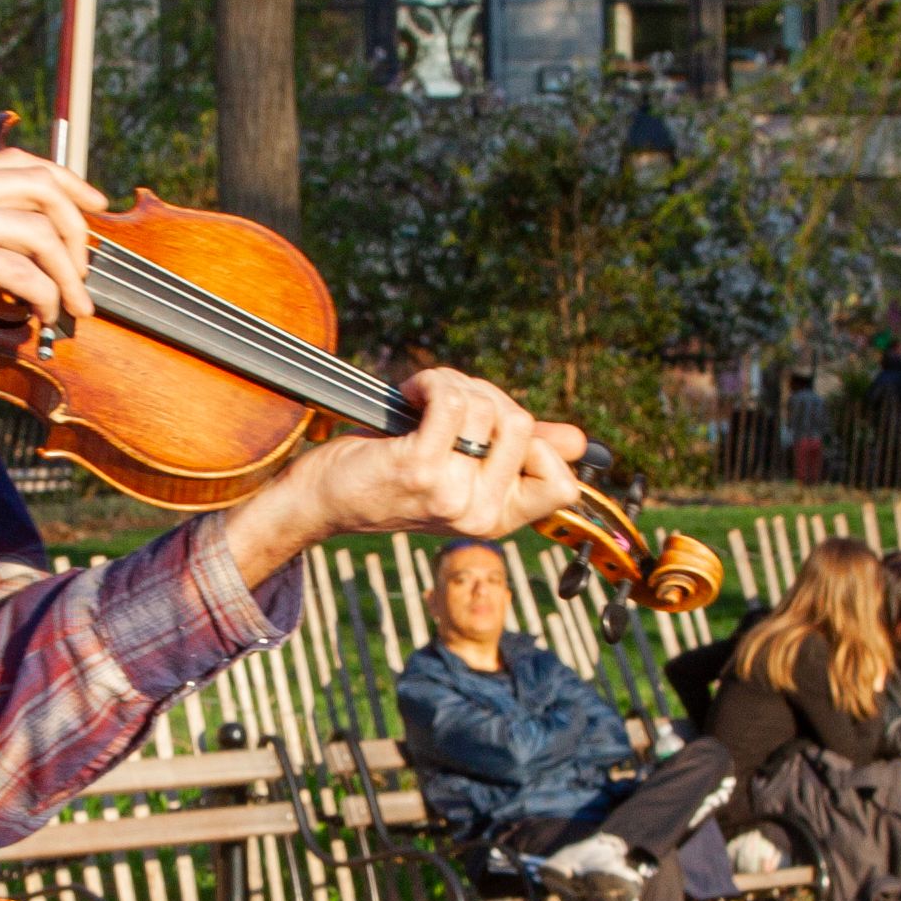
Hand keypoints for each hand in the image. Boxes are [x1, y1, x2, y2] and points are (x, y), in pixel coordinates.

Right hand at [0, 151, 107, 389]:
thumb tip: (29, 260)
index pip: (21, 161)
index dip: (67, 180)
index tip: (95, 206)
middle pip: (41, 184)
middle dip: (78, 229)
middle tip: (87, 270)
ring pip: (40, 230)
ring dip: (68, 273)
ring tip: (72, 305)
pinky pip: (21, 270)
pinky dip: (44, 296)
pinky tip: (40, 316)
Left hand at [279, 368, 592, 544]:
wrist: (323, 500)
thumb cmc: (388, 479)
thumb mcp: (461, 469)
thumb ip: (517, 455)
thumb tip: (577, 441)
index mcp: (496, 519)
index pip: (562, 487)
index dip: (539, 446)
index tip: (496, 430)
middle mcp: (478, 513)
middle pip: (522, 425)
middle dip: (486, 396)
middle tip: (448, 403)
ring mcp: (450, 493)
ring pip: (487, 407)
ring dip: (452, 385)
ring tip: (423, 399)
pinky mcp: (419, 467)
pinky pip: (452, 400)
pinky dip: (433, 382)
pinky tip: (411, 393)